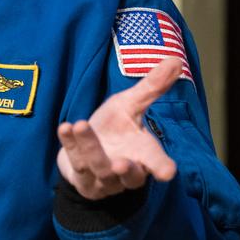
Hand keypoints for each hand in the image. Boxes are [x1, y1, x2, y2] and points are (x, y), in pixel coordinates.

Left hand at [56, 57, 180, 199]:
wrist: (84, 148)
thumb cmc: (114, 128)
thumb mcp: (130, 105)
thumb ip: (151, 88)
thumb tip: (175, 59)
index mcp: (144, 156)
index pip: (157, 164)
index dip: (162, 168)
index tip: (167, 171)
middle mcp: (126, 172)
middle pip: (130, 176)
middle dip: (126, 171)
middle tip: (121, 164)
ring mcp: (103, 179)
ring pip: (98, 167)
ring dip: (90, 147)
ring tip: (81, 124)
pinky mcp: (82, 180)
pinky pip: (74, 162)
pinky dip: (69, 144)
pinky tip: (64, 127)